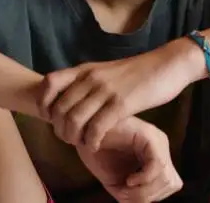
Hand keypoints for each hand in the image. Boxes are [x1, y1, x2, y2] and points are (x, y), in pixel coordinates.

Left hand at [40, 39, 199, 148]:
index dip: (43, 103)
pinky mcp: (121, 104)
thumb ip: (88, 81)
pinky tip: (96, 145)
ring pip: (74, 120)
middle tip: (68, 138)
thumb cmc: (138, 72)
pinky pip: (96, 128)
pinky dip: (91, 141)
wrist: (166, 65)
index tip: (51, 117)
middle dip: (59, 129)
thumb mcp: (106, 71)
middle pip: (59, 108)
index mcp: (86, 69)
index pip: (49, 83)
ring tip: (82, 144)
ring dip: (73, 138)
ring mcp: (106, 90)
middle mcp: (91, 78)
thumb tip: (71, 97)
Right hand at [76, 117, 182, 201]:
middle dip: (147, 196)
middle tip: (125, 193)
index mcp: (157, 155)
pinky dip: (143, 179)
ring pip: (166, 178)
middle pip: (171, 183)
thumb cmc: (98, 154)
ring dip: (143, 191)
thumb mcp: (119, 182)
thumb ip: (135, 195)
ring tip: (125, 187)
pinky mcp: (149, 136)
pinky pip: (157, 166)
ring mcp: (157, 140)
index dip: (152, 196)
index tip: (129, 195)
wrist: (82, 133)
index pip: (171, 184)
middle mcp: (161, 146)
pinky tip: (128, 180)